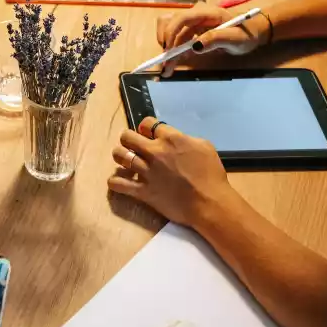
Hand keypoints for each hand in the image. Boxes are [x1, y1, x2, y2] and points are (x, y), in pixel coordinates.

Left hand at [106, 117, 247, 227]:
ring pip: (119, 155)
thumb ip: (185, 139)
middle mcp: (154, 152)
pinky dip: (115, 181)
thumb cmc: (211, 175)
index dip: (145, 127)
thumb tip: (176, 139)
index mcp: (170, 139)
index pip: (147, 123)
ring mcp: (146, 171)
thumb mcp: (204, 147)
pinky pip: (118, 183)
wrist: (209, 202)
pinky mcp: (142, 191)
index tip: (146, 133)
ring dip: (120, 156)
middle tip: (132, 146)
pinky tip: (119, 181)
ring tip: (125, 160)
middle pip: (127, 137)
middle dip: (128, 139)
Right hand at [155, 4, 268, 76]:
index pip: (181, 18)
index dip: (171, 33)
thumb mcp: (235, 38)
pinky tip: (177, 61)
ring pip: (171, 31)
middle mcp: (196, 13)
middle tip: (167, 65)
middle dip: (166, 44)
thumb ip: (216, 39)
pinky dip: (174, 49)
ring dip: (168, 48)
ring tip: (169, 66)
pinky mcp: (192, 29)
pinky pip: (178, 37)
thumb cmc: (247, 33)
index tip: (169, 51)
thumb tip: (195, 46)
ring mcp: (193, 21)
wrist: (254, 30)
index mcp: (206, 12)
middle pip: (171, 23)